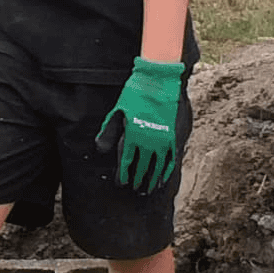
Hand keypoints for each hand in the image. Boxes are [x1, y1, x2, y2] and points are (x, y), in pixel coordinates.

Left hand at [100, 58, 184, 191]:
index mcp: (133, 135)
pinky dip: (167, 171)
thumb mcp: (117, 111)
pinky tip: (163, 179)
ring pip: (157, 167)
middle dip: (138, 180)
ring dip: (152, 180)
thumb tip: (101, 149)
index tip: (122, 184)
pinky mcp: (172, 136)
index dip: (124, 175)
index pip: (126, 162)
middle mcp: (148, 141)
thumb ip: (109, 131)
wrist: (158, 81)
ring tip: (148, 190)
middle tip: (135, 190)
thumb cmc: (135, 94)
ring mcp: (162, 139)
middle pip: (142, 167)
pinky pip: (170, 159)